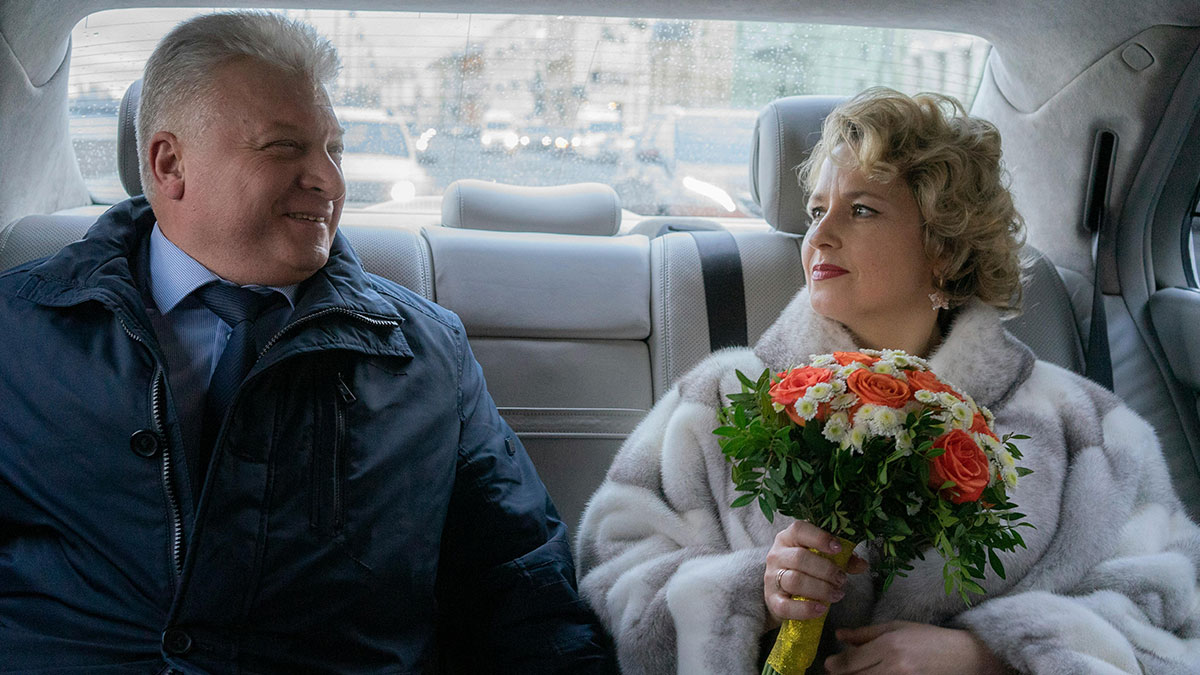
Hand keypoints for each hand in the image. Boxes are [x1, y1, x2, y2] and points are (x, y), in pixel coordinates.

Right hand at [763, 521, 867, 627]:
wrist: (781, 593)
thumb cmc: (805, 569)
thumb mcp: (821, 557)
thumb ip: (842, 558)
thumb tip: (863, 564)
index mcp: (788, 538)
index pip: (799, 530)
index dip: (820, 538)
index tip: (838, 549)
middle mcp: (777, 555)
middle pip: (800, 558)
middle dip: (826, 570)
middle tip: (842, 579)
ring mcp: (772, 578)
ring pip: (795, 581)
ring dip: (821, 589)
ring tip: (837, 594)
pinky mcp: (772, 601)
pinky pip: (787, 606)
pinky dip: (806, 608)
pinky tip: (821, 609)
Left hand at [824, 621, 1007, 674]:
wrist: (962, 657)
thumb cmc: (927, 638)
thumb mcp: (895, 628)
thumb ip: (865, 633)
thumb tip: (840, 635)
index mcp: (889, 646)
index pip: (852, 661)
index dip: (836, 664)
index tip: (828, 663)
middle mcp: (894, 667)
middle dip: (842, 674)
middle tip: (836, 670)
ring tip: (854, 672)